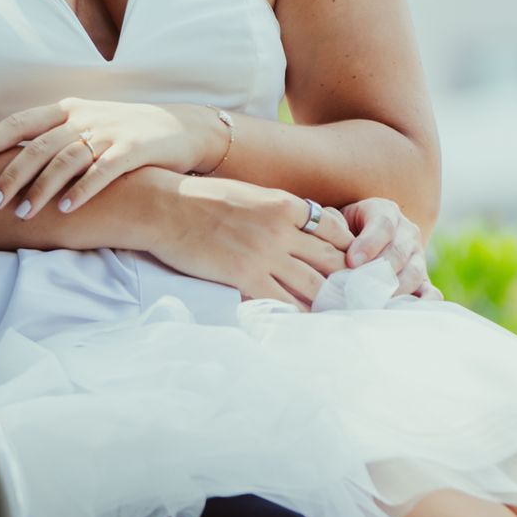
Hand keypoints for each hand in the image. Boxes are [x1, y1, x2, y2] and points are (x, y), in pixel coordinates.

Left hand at [0, 97, 221, 218]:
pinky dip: (82, 191)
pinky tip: (65, 210)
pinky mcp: (133, 150)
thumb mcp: (86, 126)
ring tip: (23, 213)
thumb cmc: (123, 133)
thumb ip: (53, 139)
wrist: (181, 128)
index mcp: (67, 109)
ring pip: (66, 160)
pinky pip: (102, 171)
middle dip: (11, 175)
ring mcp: (109, 132)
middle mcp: (84, 117)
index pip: (21, 122)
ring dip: (42, 188)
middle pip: (39, 145)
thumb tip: (9, 162)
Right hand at [164, 176, 350, 306]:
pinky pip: (281, 302)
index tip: (350, 266)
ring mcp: (264, 254)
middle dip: (345, 280)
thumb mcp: (251, 194)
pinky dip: (296, 314)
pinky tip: (301, 323)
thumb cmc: (202, 199)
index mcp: (286, 205)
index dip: (347, 251)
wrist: (164, 207)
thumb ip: (278, 211)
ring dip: (326, 302)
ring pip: (313, 285)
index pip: (335, 231)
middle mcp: (282, 229)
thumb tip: (298, 227)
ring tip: (333, 314)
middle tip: (352, 297)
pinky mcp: (244, 276)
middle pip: (331, 260)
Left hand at [340, 196, 435, 297]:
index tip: (351, 261)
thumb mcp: (336, 221)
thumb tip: (330, 246)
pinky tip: (403, 312)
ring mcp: (417, 257)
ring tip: (372, 303)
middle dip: (379, 271)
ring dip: (394, 289)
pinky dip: (422, 302)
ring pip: (414, 272)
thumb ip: (333, 227)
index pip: (383, 225)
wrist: (357, 242)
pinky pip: (430, 291)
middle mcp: (406, 232)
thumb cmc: (341, 232)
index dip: (369, 243)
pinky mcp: (422, 280)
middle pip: (399, 252)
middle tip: (360, 288)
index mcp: (384, 212)